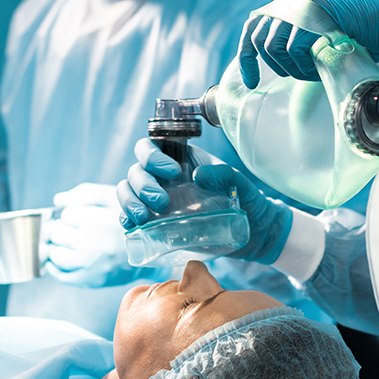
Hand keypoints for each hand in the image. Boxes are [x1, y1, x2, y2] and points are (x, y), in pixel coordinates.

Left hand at [43, 184, 164, 286]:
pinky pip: (60, 274)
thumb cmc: (129, 221)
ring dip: (56, 246)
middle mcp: (94, 245)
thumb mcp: (114, 198)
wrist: (150, 253)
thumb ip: (85, 193)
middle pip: (56, 233)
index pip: (67, 214)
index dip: (71, 213)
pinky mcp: (90, 281)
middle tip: (72, 229)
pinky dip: (55, 266)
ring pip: (54, 254)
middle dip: (61, 228)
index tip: (80, 216)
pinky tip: (60, 258)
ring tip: (66, 242)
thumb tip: (58, 200)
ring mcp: (91, 266)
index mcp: (101, 222)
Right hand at [117, 139, 292, 263]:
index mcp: (180, 159)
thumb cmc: (246, 201)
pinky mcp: (155, 223)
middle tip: (162, 203)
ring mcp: (156, 199)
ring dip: (130, 202)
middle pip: (136, 170)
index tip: (173, 172)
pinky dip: (126, 219)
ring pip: (127, 191)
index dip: (153, 156)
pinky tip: (132, 226)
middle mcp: (163, 177)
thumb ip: (225, 175)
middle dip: (144, 185)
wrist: (252, 232)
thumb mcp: (241, 184)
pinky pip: (130, 216)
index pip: (151, 146)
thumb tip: (199, 175)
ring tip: (144, 218)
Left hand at [239, 0, 378, 87]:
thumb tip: (279, 64)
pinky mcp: (314, 6)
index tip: (251, 81)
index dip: (247, 55)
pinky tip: (322, 64)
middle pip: (258, 35)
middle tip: (297, 75)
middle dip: (272, 65)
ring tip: (314, 70)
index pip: (255, 24)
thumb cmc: (369, 34)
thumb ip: (302, 42)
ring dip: (291, 67)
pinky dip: (303, 63)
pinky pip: (292, 45)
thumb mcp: (325, 37)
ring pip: (273, 44)